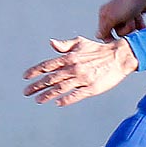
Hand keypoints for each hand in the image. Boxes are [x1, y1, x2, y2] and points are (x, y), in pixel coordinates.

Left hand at [23, 36, 138, 105]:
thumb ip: (65, 45)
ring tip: (38, 100)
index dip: (35, 71)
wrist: (120, 56)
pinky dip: (66, 99)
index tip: (25, 77)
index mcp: (69, 57)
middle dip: (36, 86)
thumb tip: (51, 43)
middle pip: (51, 79)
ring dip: (47, 95)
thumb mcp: (80, 43)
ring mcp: (82, 79)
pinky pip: (76, 95)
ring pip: (60, 88)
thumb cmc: (99, 50)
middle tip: (26, 92)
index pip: (47, 65)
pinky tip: (58, 103)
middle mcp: (73, 68)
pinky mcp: (92, 88)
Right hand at [98, 0, 145, 38]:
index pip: (104, 32)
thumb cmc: (129, 2)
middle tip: (128, 21)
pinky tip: (141, 22)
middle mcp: (114, 14)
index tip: (117, 41)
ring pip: (128, 30)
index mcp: (105, 14)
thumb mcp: (113, 17)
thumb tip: (98, 36)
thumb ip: (105, 28)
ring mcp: (125, 15)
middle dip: (125, 29)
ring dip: (133, 26)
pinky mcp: (135, 15)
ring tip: (135, 17)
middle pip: (118, 32)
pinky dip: (139, 25)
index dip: (110, 38)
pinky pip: (137, 26)